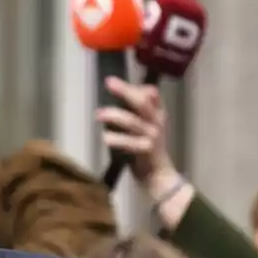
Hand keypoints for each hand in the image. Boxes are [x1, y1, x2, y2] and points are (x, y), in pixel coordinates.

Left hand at [96, 77, 178, 196]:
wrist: (158, 175)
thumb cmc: (146, 150)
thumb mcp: (144, 128)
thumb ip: (133, 114)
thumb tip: (116, 99)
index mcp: (158, 114)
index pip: (151, 94)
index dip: (135, 87)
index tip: (114, 82)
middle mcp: (157, 122)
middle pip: (142, 102)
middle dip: (125, 91)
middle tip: (108, 82)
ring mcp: (152, 136)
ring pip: (132, 122)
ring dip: (114, 116)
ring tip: (98, 114)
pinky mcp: (146, 150)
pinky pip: (129, 143)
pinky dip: (116, 140)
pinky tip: (105, 137)